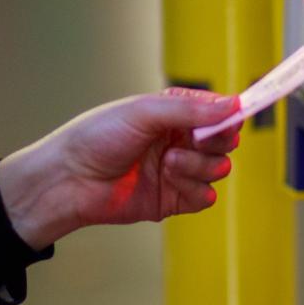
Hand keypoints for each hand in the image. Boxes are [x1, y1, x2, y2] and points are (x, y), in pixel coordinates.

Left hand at [0, 88, 242, 248]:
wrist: (69, 181)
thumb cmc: (96, 138)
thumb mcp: (143, 113)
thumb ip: (189, 110)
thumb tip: (232, 104)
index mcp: (172, 113)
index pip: (216, 111)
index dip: (228, 115)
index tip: (233, 119)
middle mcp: (178, 141)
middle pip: (224, 142)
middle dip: (216, 142)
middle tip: (196, 141)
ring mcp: (177, 171)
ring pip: (217, 169)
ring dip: (199, 166)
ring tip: (169, 164)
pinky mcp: (172, 200)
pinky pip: (204, 197)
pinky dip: (197, 190)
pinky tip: (175, 183)